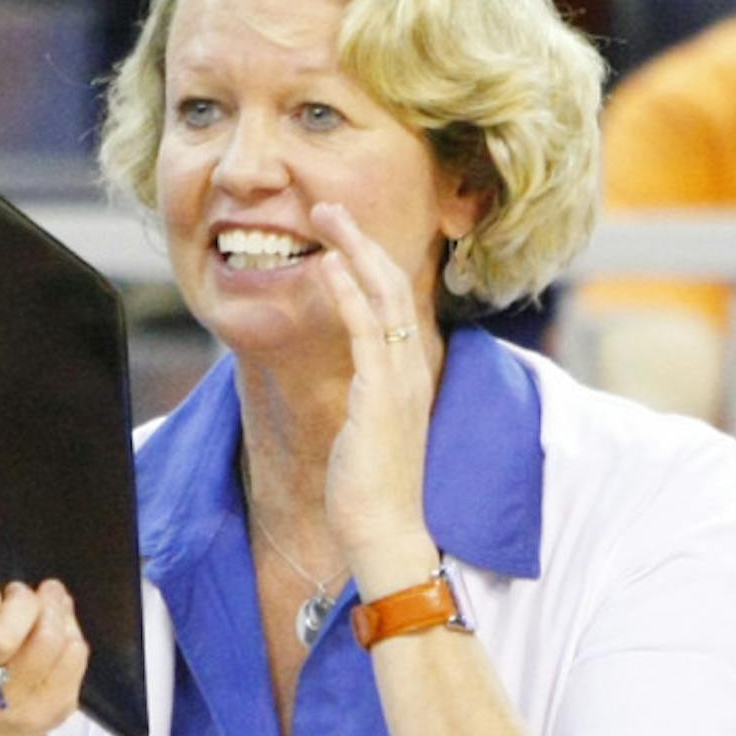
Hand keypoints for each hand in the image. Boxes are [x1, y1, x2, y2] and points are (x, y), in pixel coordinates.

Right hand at [0, 580, 89, 735]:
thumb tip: (20, 588)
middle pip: (4, 639)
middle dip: (20, 602)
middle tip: (20, 592)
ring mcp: (16, 708)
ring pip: (48, 641)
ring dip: (52, 608)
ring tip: (48, 598)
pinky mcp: (53, 710)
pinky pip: (74, 654)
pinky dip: (70, 631)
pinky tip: (60, 627)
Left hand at [309, 201, 441, 594]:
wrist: (384, 530)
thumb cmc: (371, 484)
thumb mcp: (370, 423)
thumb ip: (367, 389)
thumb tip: (352, 372)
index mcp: (409, 370)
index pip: (395, 298)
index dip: (369, 257)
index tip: (339, 231)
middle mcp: (411, 366)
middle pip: (392, 282)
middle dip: (360, 238)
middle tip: (327, 205)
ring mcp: (400, 378)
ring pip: (383, 294)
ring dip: (353, 249)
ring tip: (324, 216)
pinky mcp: (381, 395)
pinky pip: (366, 331)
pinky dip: (348, 293)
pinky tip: (329, 266)